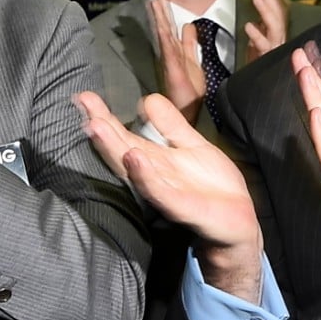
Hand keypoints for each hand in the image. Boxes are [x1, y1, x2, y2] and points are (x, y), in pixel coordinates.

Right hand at [77, 90, 263, 301]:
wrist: (237, 223)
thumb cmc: (212, 187)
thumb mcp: (192, 145)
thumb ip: (170, 124)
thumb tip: (147, 99)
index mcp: (154, 160)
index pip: (124, 135)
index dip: (105, 116)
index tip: (84, 96)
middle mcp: (152, 175)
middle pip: (121, 149)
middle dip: (102, 129)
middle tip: (82, 106)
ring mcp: (164, 192)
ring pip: (133, 168)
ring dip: (114, 148)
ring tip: (96, 126)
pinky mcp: (181, 207)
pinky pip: (159, 191)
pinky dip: (145, 175)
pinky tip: (134, 158)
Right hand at [148, 0, 204, 124]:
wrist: (187, 109)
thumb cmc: (189, 88)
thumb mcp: (193, 59)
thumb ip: (190, 43)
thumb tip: (188, 25)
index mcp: (176, 49)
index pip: (170, 26)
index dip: (166, 10)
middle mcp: (170, 52)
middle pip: (165, 26)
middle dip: (161, 8)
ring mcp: (170, 59)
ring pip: (164, 34)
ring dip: (160, 18)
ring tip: (155, 1)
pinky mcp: (172, 68)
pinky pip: (168, 50)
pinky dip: (165, 37)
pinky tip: (162, 26)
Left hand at [244, 0, 290, 61]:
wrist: (258, 82)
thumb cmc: (259, 60)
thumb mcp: (260, 38)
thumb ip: (262, 24)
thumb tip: (261, 5)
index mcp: (277, 31)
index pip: (280, 8)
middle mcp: (279, 38)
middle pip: (279, 14)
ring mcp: (274, 48)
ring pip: (275, 27)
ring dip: (266, 11)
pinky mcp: (267, 58)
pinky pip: (264, 46)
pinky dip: (257, 35)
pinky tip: (249, 26)